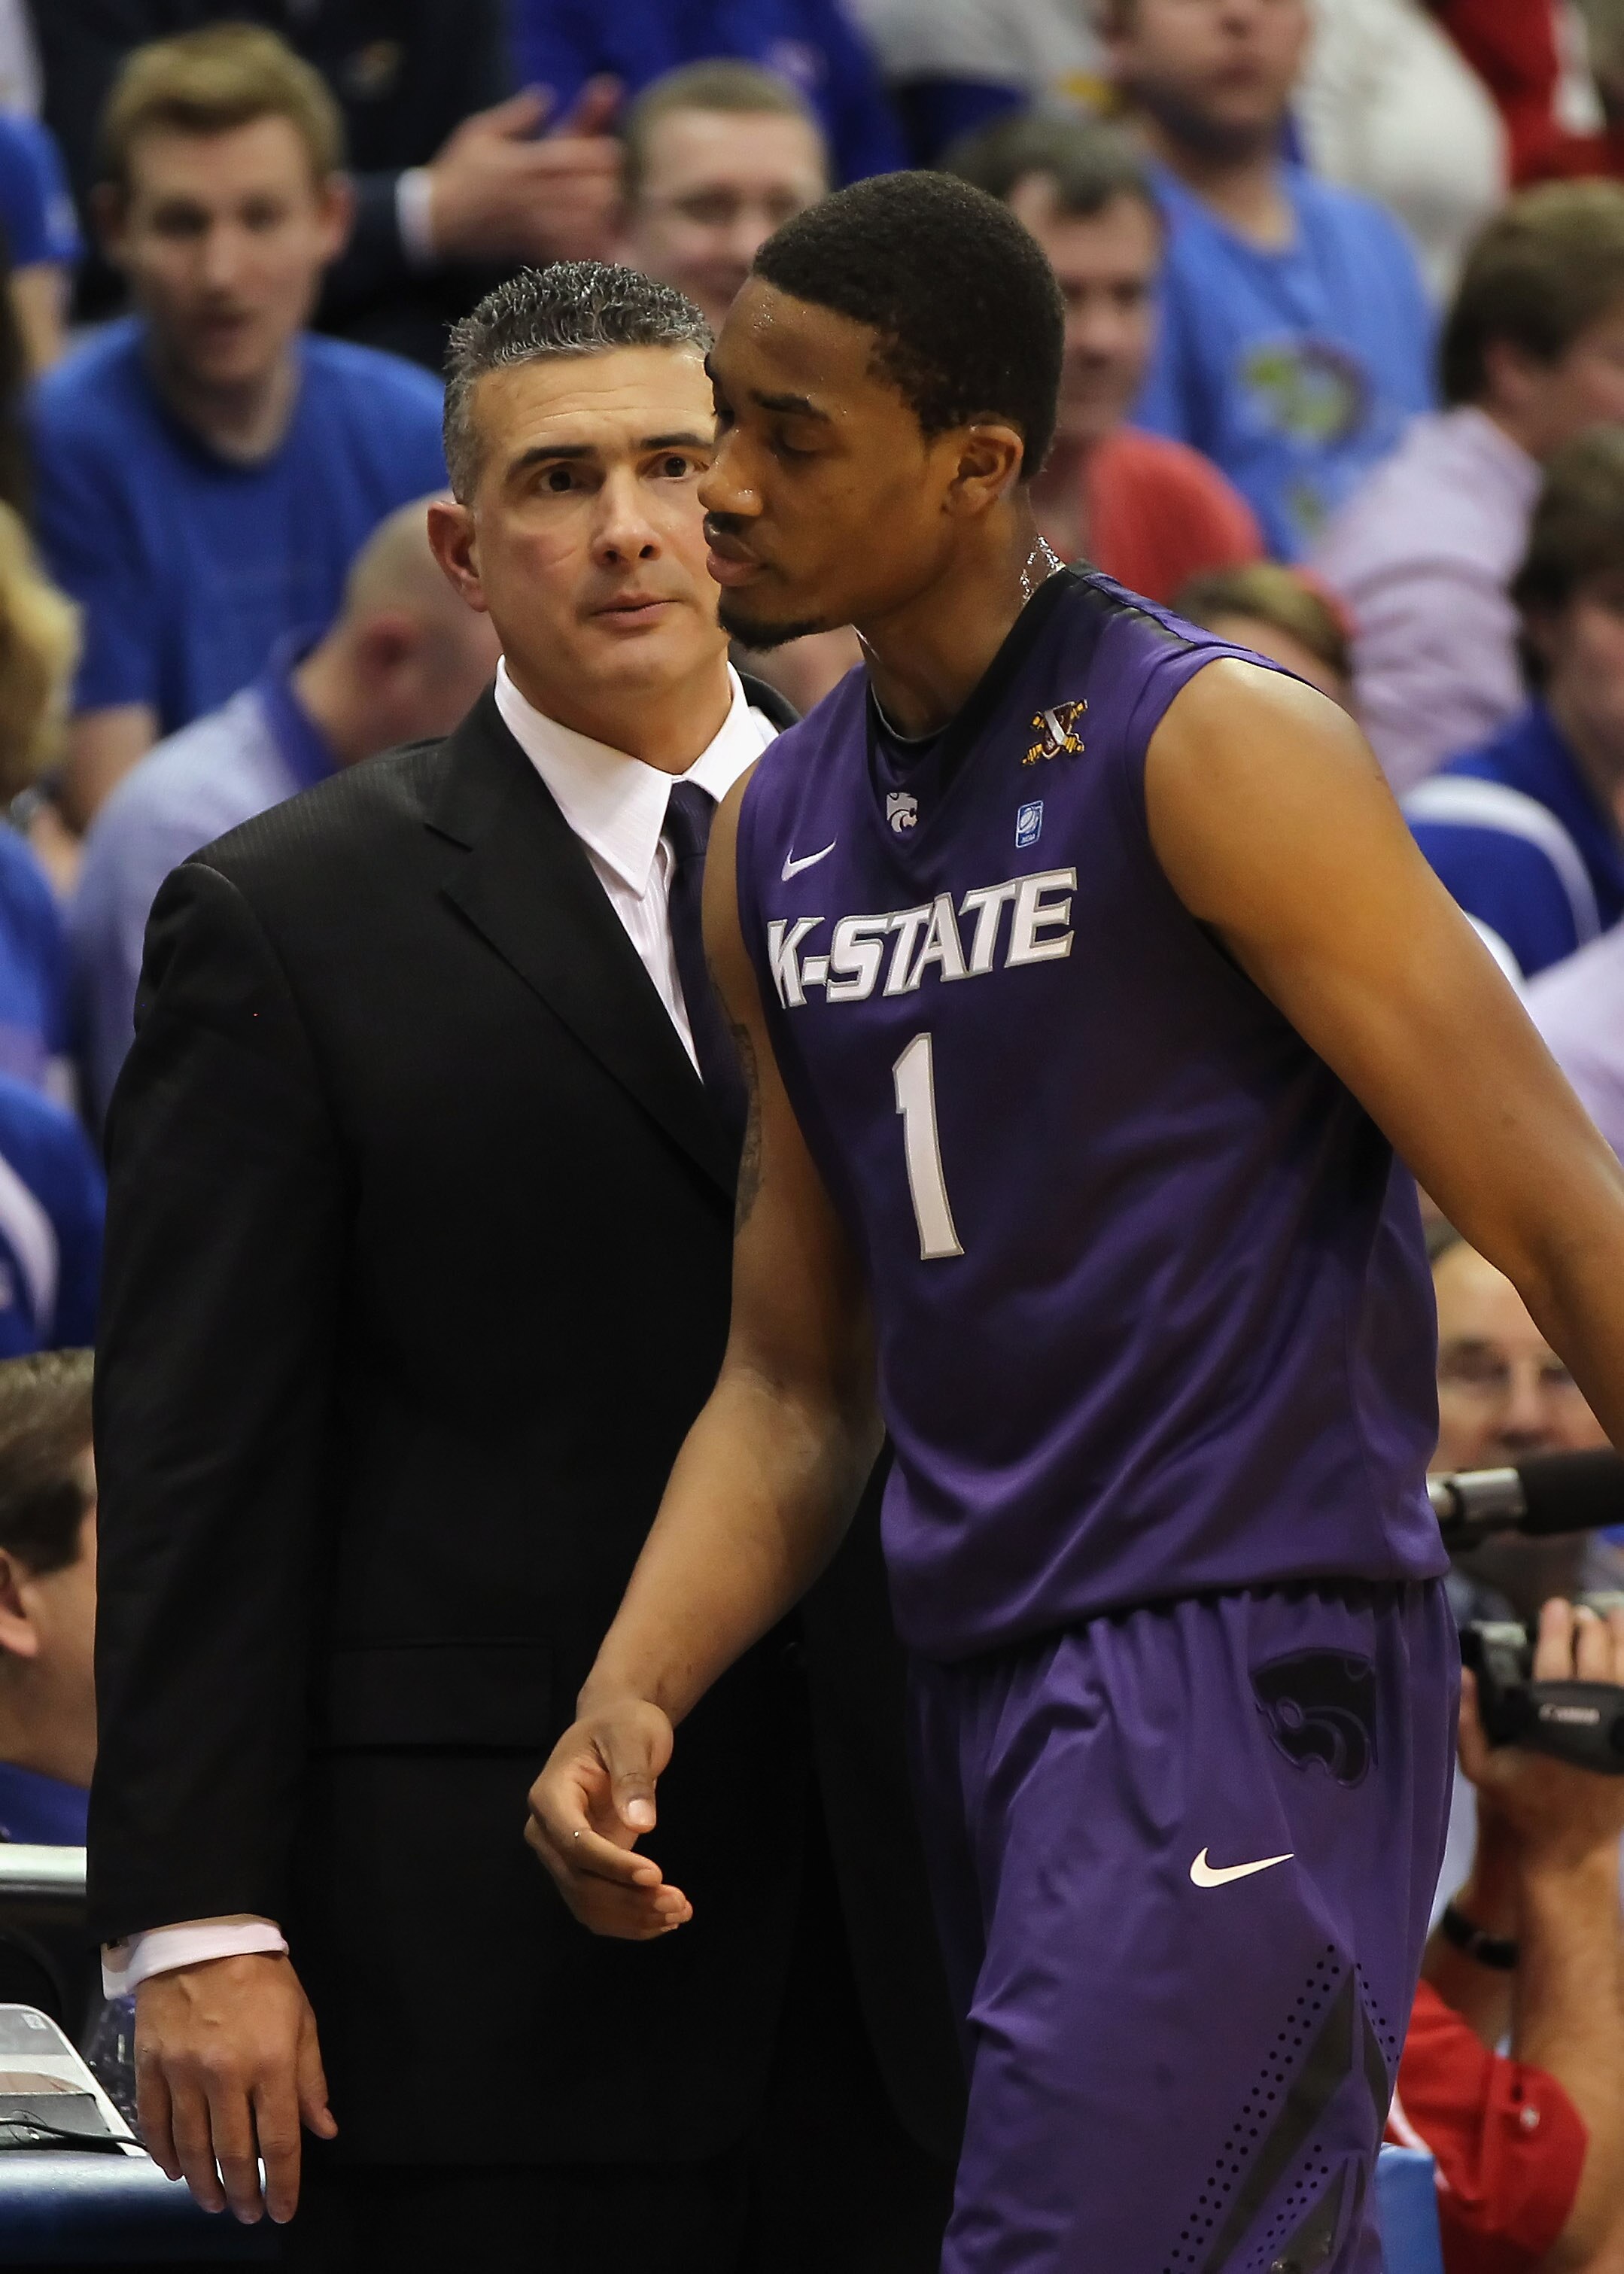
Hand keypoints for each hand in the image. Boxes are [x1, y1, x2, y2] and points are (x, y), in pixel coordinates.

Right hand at [134, 1954, 335, 2223]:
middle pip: (232, 2153)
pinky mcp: (151, 2066)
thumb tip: (323, 2129)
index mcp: (271, 2063)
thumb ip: (311, 2078)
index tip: (283, 2211)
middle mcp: (226, 2076)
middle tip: (247, 2214)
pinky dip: (164, 2153)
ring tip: (214, 2203)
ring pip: (191, 2146)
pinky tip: (174, 2171)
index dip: (282, 2184)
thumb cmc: (262, 1976)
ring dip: (203, 2183)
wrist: (204, 1935)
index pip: (278, 2141)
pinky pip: (154, 2122)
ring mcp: (183, 2073)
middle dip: (242, 2193)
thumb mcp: (302, 2019)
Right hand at [423, 82, 620, 264]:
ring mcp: (533, 227)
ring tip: (604, 212)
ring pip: (586, 226)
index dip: (603, 155)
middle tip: (610, 185)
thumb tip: (546, 95)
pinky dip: (586, 248)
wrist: (434, 220)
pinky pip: (569, 254)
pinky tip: (591, 240)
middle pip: (592, 194)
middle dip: (609, 187)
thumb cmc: (458, 172)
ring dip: (602, 219)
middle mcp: (531, 196)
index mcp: (523, 163)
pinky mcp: (530, 250)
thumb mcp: (481, 131)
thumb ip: (517, 114)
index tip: (610, 153)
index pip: (576, 157)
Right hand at [525, 1696, 693, 1939]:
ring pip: (586, 1903)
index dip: (612, 1864)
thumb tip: (641, 1824)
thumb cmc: (622, 1725)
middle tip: (679, 1905)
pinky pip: (596, 1905)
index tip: (655, 1875)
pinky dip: (627, 1919)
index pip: (575, 1842)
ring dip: (630, 1917)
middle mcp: (546, 1832)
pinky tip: (663, 1919)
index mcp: (549, 1796)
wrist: (614, 1727)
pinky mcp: (581, 1868)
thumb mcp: (632, 1736)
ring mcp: (561, 1854)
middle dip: (628, 1900)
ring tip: (679, 1913)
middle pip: (578, 1882)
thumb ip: (633, 1777)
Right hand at [1459, 1596, 1623, 1872]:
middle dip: (1591, 1627)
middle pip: (1598, 1658)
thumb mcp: (1481, 1768)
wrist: (1569, 1846)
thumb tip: (1463, 1671)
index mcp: (1551, 1721)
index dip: (1557, 1626)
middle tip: (1583, 1613)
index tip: (1556, 1605)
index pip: (1556, 1659)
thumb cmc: (1523, 1802)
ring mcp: (1618, 1736)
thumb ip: (1467, 1721)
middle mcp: (1591, 1721)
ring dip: (1621, 1640)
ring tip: (1615, 1618)